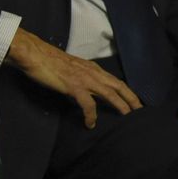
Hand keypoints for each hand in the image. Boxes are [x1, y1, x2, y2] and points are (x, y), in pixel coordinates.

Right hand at [5, 27, 140, 127]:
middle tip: (141, 111)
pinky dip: (91, 114)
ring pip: (110, 93)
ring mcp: (85, 79)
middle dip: (132, 99)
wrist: (36, 54)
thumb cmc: (51, 62)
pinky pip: (87, 103)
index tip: (136, 102)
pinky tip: (90, 123)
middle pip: (119, 86)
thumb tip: (88, 90)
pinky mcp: (74, 86)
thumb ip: (83, 77)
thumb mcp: (73, 69)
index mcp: (94, 69)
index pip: (116, 81)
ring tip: (127, 117)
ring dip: (120, 106)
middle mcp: (93, 72)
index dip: (128, 92)